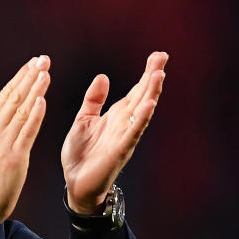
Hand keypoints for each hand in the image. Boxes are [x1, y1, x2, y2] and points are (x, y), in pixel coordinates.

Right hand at [0, 55, 50, 238]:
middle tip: (42, 59)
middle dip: (29, 77)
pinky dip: (34, 115)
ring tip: (45, 72)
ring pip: (21, 111)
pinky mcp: (14, 157)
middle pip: (13, 98)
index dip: (19, 77)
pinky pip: (26, 133)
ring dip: (34, 90)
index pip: (5, 96)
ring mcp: (4, 144)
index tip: (32, 63)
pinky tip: (42, 101)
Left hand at [62, 51, 167, 214]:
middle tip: (163, 57)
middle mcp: (124, 124)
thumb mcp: (84, 120)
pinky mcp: (119, 151)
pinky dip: (141, 119)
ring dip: (151, 94)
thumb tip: (103, 76)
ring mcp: (124, 137)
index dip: (146, 74)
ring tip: (159, 75)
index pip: (135, 91)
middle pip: (142, 96)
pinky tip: (149, 105)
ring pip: (142, 111)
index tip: (157, 56)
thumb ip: (94, 100)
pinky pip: (133, 133)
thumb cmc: (80, 154)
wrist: (75, 183)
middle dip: (152, 77)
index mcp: (116, 116)